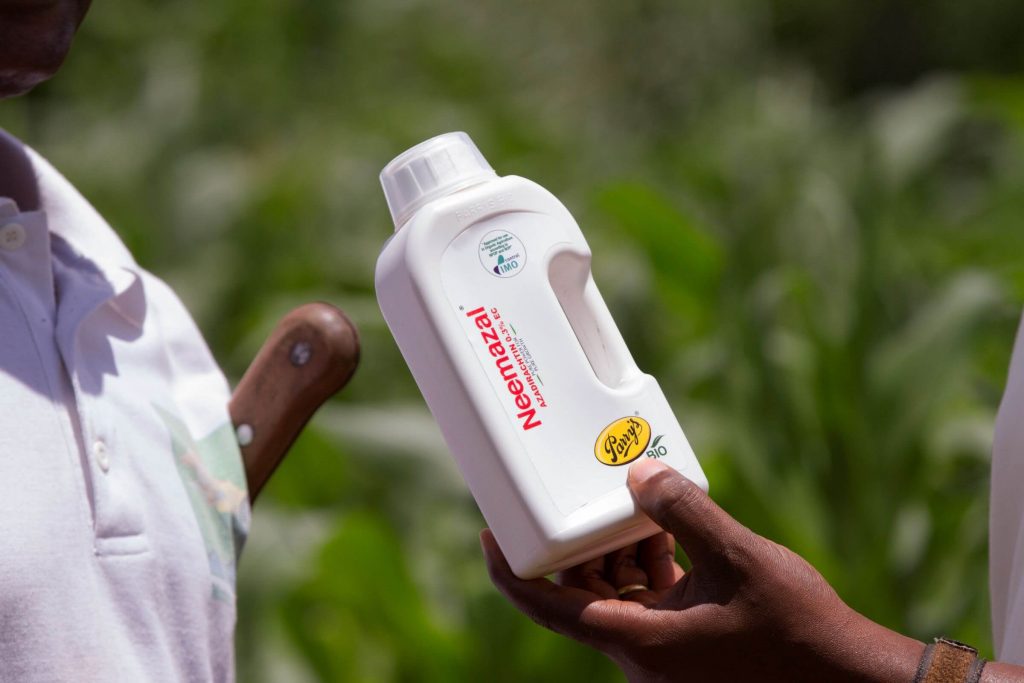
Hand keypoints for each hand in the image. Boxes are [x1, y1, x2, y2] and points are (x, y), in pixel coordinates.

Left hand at [480, 458, 925, 681]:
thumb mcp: (739, 558)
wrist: (845, 677)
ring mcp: (664, 651)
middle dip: (576, 546)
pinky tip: (664, 530)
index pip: (548, 608)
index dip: (510, 571)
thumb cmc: (796, 629)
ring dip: (615, 552)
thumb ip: (684, 512)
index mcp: (639, 641)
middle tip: (574, 499)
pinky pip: (648, 600)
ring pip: (616, 596)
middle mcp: (641, 652)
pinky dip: (647, 565)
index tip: (489, 534)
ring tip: (626, 504)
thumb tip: (638, 474)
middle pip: (581, 594)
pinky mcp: (687, 643)